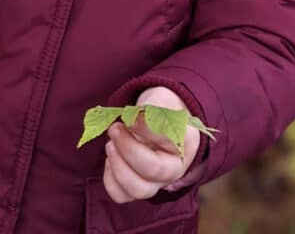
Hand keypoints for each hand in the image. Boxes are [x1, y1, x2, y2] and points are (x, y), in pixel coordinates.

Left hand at [102, 86, 199, 202]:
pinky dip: (110, 179)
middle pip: (152, 172)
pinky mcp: (138, 188)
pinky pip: (122, 195)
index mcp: (184, 145)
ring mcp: (156, 183)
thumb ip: (150, 109)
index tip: (131, 117)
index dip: (145, 131)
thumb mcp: (160, 100)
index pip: (167, 142)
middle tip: (114, 128)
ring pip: (138, 190)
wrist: (159, 118)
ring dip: (118, 166)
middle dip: (128, 149)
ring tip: (110, 144)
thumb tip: (132, 122)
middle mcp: (174, 170)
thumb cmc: (161, 108)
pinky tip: (111, 159)